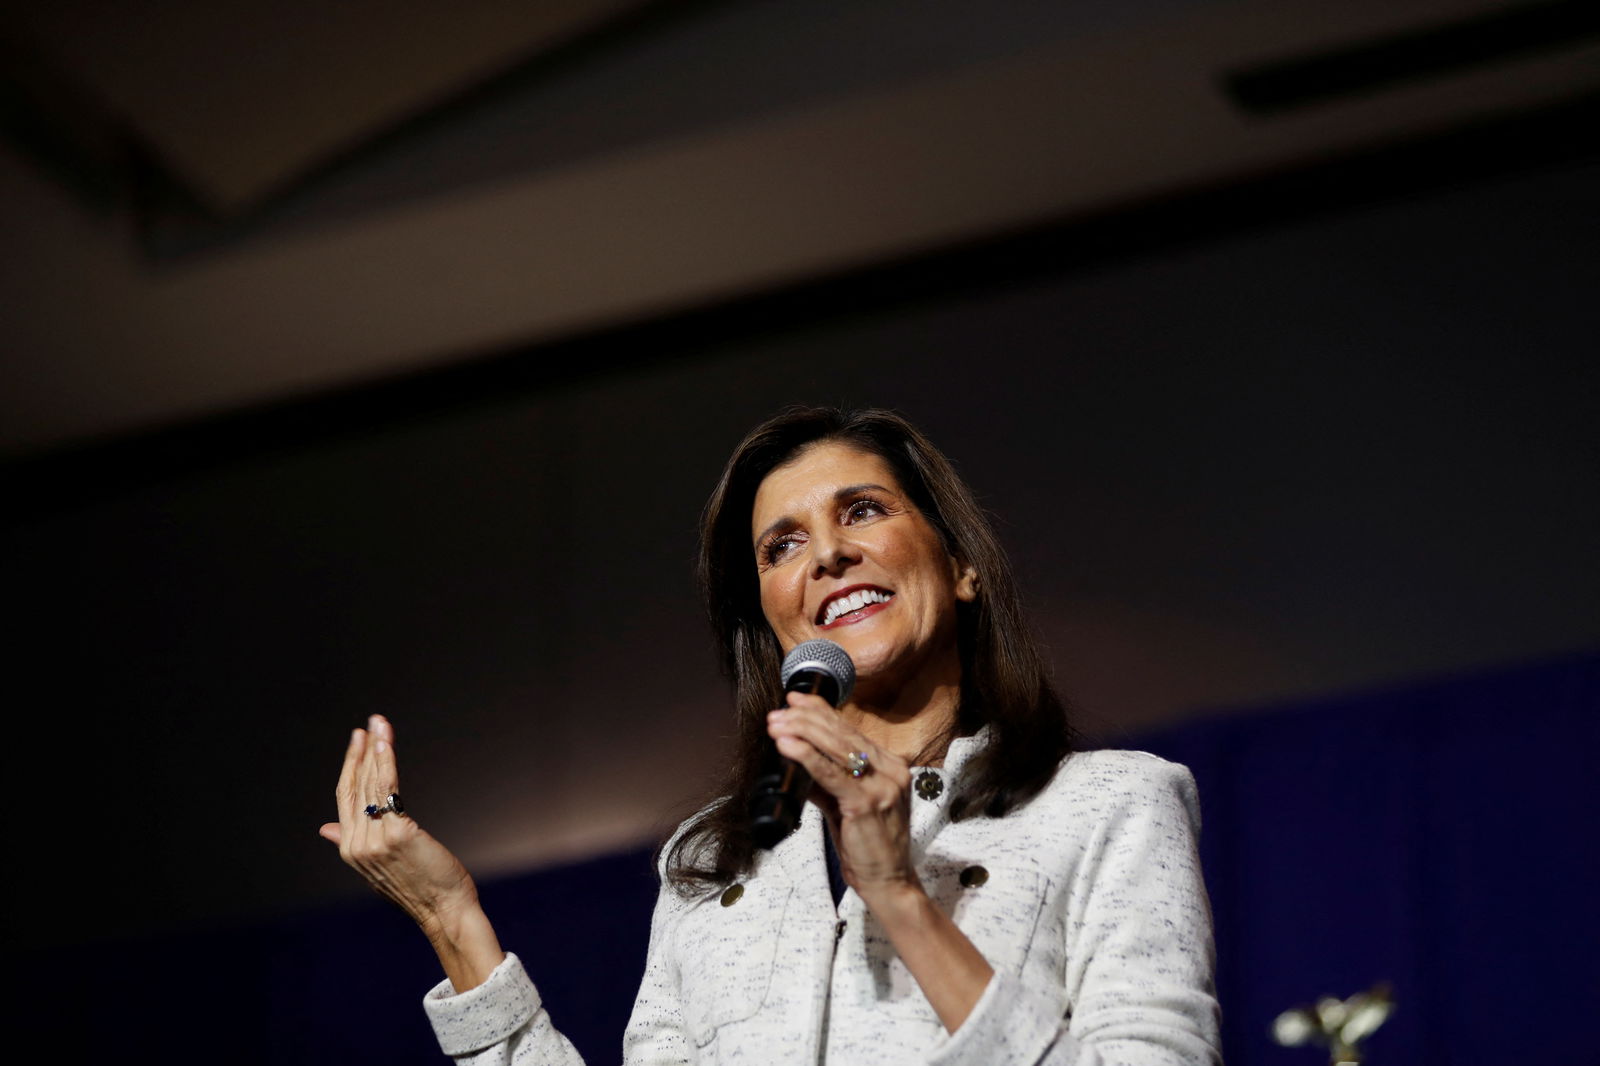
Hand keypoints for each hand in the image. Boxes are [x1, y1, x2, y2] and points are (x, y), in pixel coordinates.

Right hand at [319, 715, 478, 933]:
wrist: (444, 908)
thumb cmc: (419, 884)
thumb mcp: (378, 864)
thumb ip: (352, 839)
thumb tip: (326, 827)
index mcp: (350, 850)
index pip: (344, 799)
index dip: (348, 767)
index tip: (357, 741)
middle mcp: (358, 844)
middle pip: (355, 787)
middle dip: (361, 752)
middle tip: (370, 724)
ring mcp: (375, 839)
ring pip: (371, 784)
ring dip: (376, 750)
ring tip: (379, 725)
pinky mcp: (397, 832)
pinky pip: (389, 789)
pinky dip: (386, 763)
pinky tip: (386, 744)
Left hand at [766, 693, 920, 903]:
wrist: (889, 882)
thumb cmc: (869, 846)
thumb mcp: (845, 806)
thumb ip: (826, 782)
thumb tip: (796, 760)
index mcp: (890, 766)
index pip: (851, 730)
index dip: (821, 711)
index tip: (796, 700)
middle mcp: (891, 770)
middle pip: (842, 734)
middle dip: (805, 719)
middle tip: (778, 712)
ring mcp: (883, 785)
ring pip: (836, 747)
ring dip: (801, 732)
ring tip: (776, 724)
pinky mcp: (868, 802)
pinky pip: (831, 773)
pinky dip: (806, 756)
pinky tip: (788, 746)